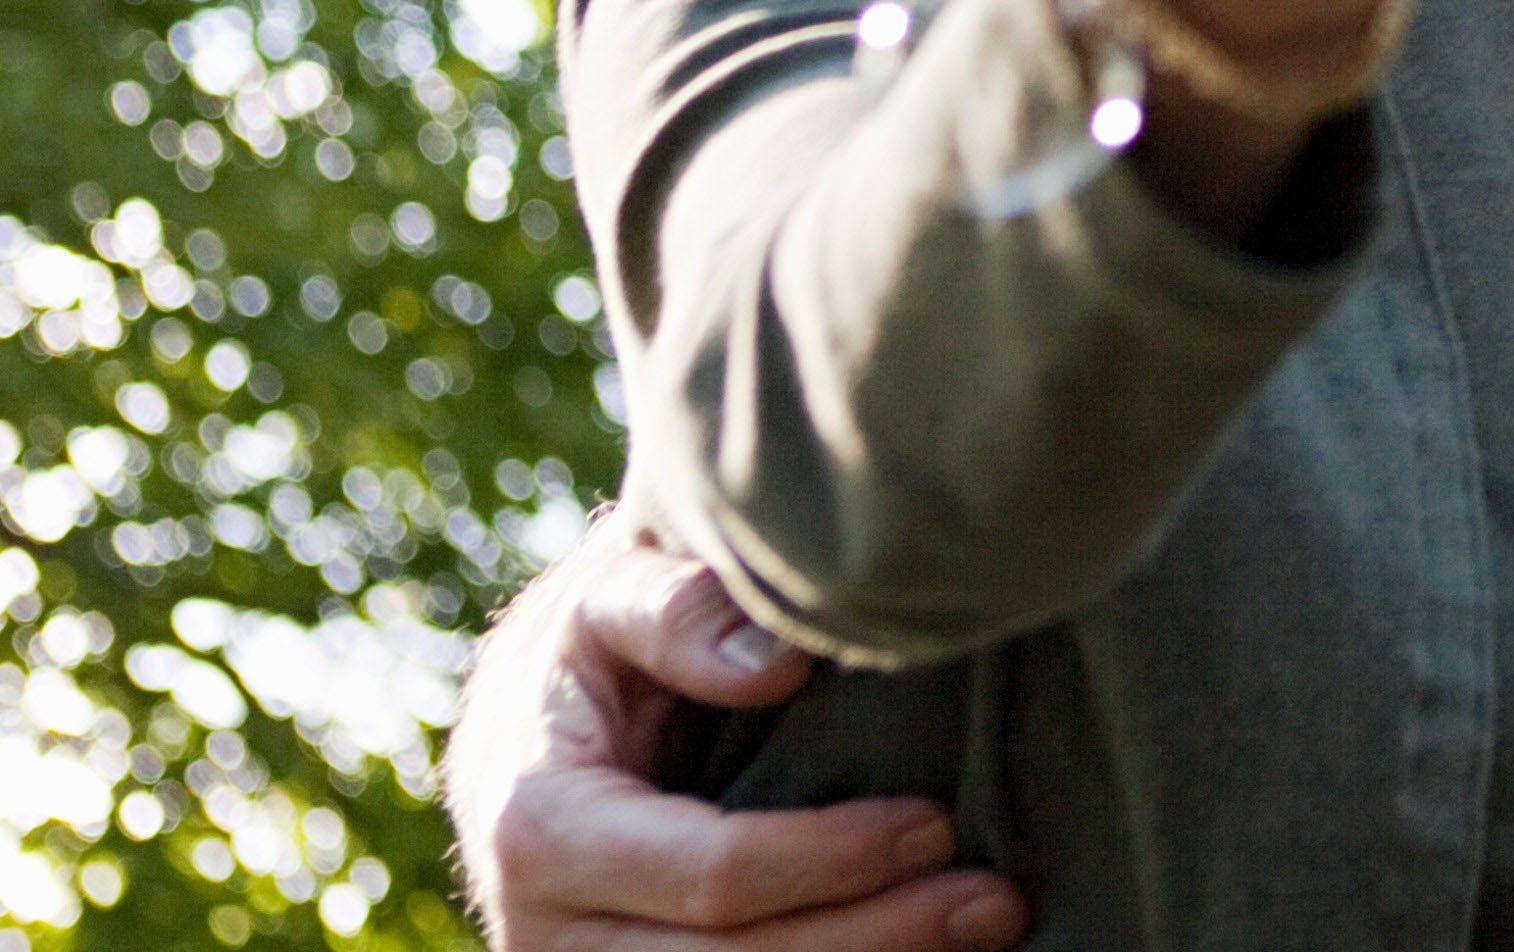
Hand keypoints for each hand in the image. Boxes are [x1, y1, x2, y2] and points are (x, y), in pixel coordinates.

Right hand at [448, 506, 1025, 951]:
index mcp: (540, 830)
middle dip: (876, 940)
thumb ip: (672, 608)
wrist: (518, 735)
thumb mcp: (602, 596)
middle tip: (995, 902)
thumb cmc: (582, 651)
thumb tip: (777, 663)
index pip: (710, 873)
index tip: (935, 824)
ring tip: (983, 933)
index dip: (830, 860)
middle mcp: (545, 934)